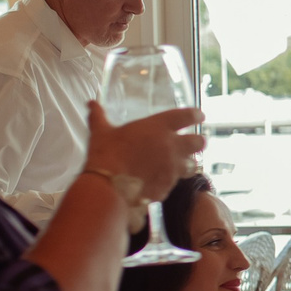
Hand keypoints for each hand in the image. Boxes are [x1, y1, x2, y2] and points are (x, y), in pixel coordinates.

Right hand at [83, 101, 203, 202]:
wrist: (109, 187)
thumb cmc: (106, 155)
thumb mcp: (101, 132)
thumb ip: (99, 117)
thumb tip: (91, 103)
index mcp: (159, 127)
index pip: (187, 116)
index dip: (196, 115)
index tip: (200, 115)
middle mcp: (172, 146)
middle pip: (199, 142)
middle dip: (198, 142)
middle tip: (193, 143)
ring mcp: (173, 168)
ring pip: (193, 165)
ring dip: (188, 164)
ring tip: (181, 164)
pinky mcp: (169, 186)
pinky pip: (176, 183)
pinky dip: (171, 181)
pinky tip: (163, 180)